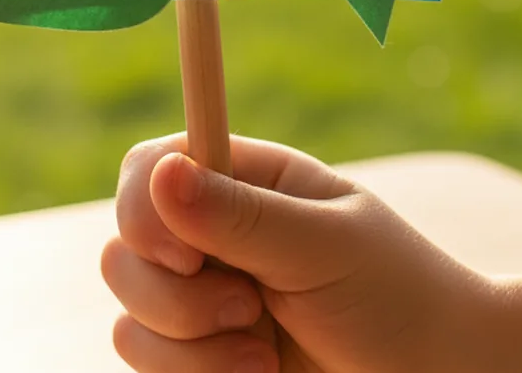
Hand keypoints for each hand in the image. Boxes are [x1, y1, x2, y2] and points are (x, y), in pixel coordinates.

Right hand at [102, 134, 488, 372]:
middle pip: (124, 249)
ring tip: (261, 353)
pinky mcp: (200, 357)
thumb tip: (161, 173)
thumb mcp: (325, 245)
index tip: (185, 255)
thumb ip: (241, 215)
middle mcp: (210, 235)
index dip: (143, 208)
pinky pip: (148, 365)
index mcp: (243, 181)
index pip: (149, 167)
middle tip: (250, 308)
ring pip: (129, 315)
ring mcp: (202, 299)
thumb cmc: (397, 296)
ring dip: (190, 346)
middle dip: (176, 295)